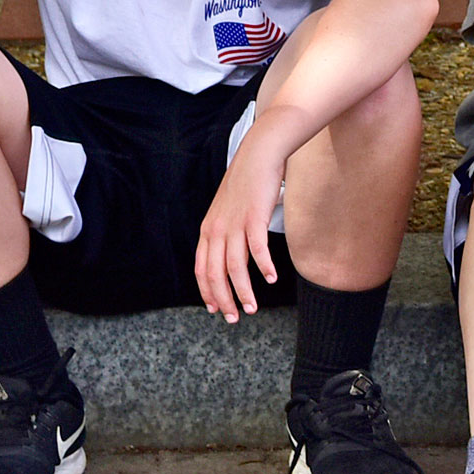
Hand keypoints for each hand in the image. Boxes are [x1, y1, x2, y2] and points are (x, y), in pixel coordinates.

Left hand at [194, 146, 285, 321]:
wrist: (257, 155)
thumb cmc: (246, 183)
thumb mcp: (227, 210)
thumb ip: (226, 231)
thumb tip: (232, 252)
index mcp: (208, 230)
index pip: (201, 270)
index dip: (207, 292)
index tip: (216, 309)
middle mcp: (217, 230)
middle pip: (215, 274)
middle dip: (224, 300)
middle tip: (234, 318)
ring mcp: (235, 225)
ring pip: (234, 268)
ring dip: (244, 292)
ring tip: (253, 308)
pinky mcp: (254, 218)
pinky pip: (257, 250)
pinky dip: (264, 267)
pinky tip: (272, 279)